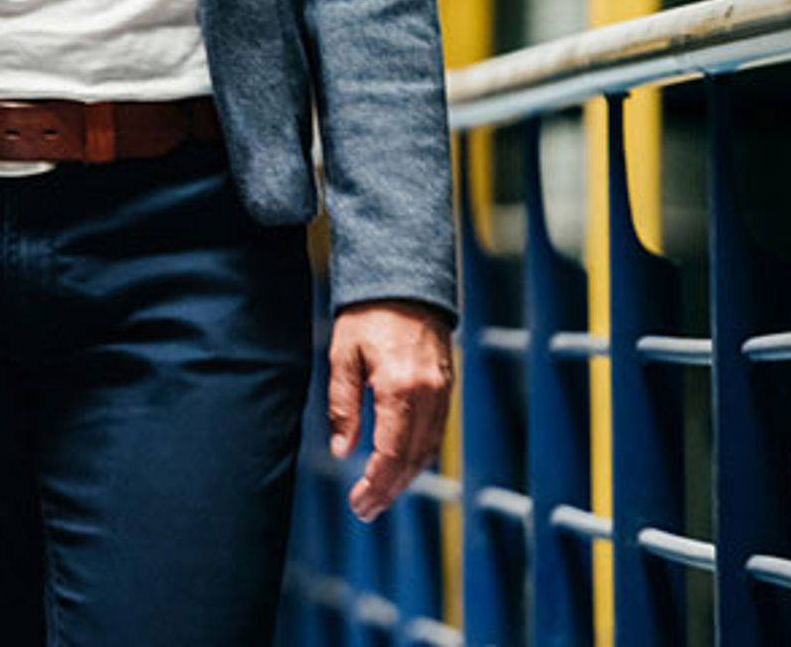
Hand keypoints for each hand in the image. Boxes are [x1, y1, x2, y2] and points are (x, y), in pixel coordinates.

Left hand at [326, 299, 452, 520]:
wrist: (406, 281)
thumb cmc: (368, 314)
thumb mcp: (343, 356)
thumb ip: (343, 405)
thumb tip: (343, 449)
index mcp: (399, 388)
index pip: (390, 453)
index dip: (375, 484)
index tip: (358, 503)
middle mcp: (428, 395)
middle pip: (412, 459)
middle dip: (389, 490)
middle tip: (366, 510)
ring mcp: (443, 393)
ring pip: (428, 450)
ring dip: (405, 478)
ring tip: (380, 495)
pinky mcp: (447, 388)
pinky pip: (436, 433)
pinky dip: (418, 455)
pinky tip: (400, 465)